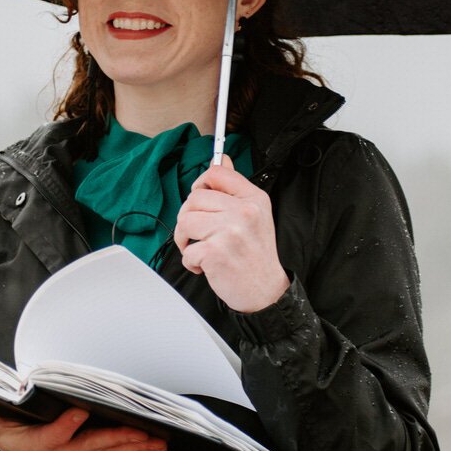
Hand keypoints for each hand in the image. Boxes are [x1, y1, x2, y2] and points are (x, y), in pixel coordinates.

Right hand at [0, 387, 166, 450]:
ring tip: (157, 440)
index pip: (52, 436)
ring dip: (133, 448)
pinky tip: (153, 444)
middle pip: (90, 449)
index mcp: (35, 445)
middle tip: (142, 430)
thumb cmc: (6, 438)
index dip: (66, 426)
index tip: (80, 410)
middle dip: (117, 440)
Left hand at [173, 154, 288, 312]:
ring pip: (184, 221)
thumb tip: (221, 158)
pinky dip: (190, 262)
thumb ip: (234, 188)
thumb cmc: (256, 255)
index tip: (201, 200)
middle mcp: (244, 211)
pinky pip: (186, 250)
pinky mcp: (216, 252)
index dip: (200, 185)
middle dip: (189, 218)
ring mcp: (230, 231)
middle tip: (201, 235)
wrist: (266, 291)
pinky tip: (206, 266)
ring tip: (200, 249)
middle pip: (194, 198)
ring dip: (185, 240)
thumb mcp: (254, 215)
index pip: (216, 172)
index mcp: (254, 198)